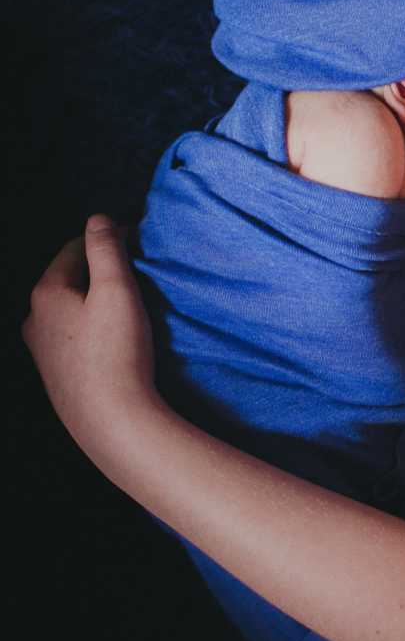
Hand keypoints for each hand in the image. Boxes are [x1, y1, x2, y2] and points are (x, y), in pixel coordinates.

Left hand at [23, 216, 159, 451]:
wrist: (111, 421)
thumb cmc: (116, 353)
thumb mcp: (117, 289)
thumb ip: (106, 249)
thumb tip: (97, 219)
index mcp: (46, 292)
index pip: (73, 248)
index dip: (105, 239)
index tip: (135, 239)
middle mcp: (34, 319)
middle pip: (69, 279)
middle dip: (99, 270)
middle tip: (134, 271)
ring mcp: (41, 350)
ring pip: (69, 310)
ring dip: (94, 301)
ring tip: (127, 305)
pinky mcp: (55, 375)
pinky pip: (72, 337)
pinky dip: (91, 328)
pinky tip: (114, 339)